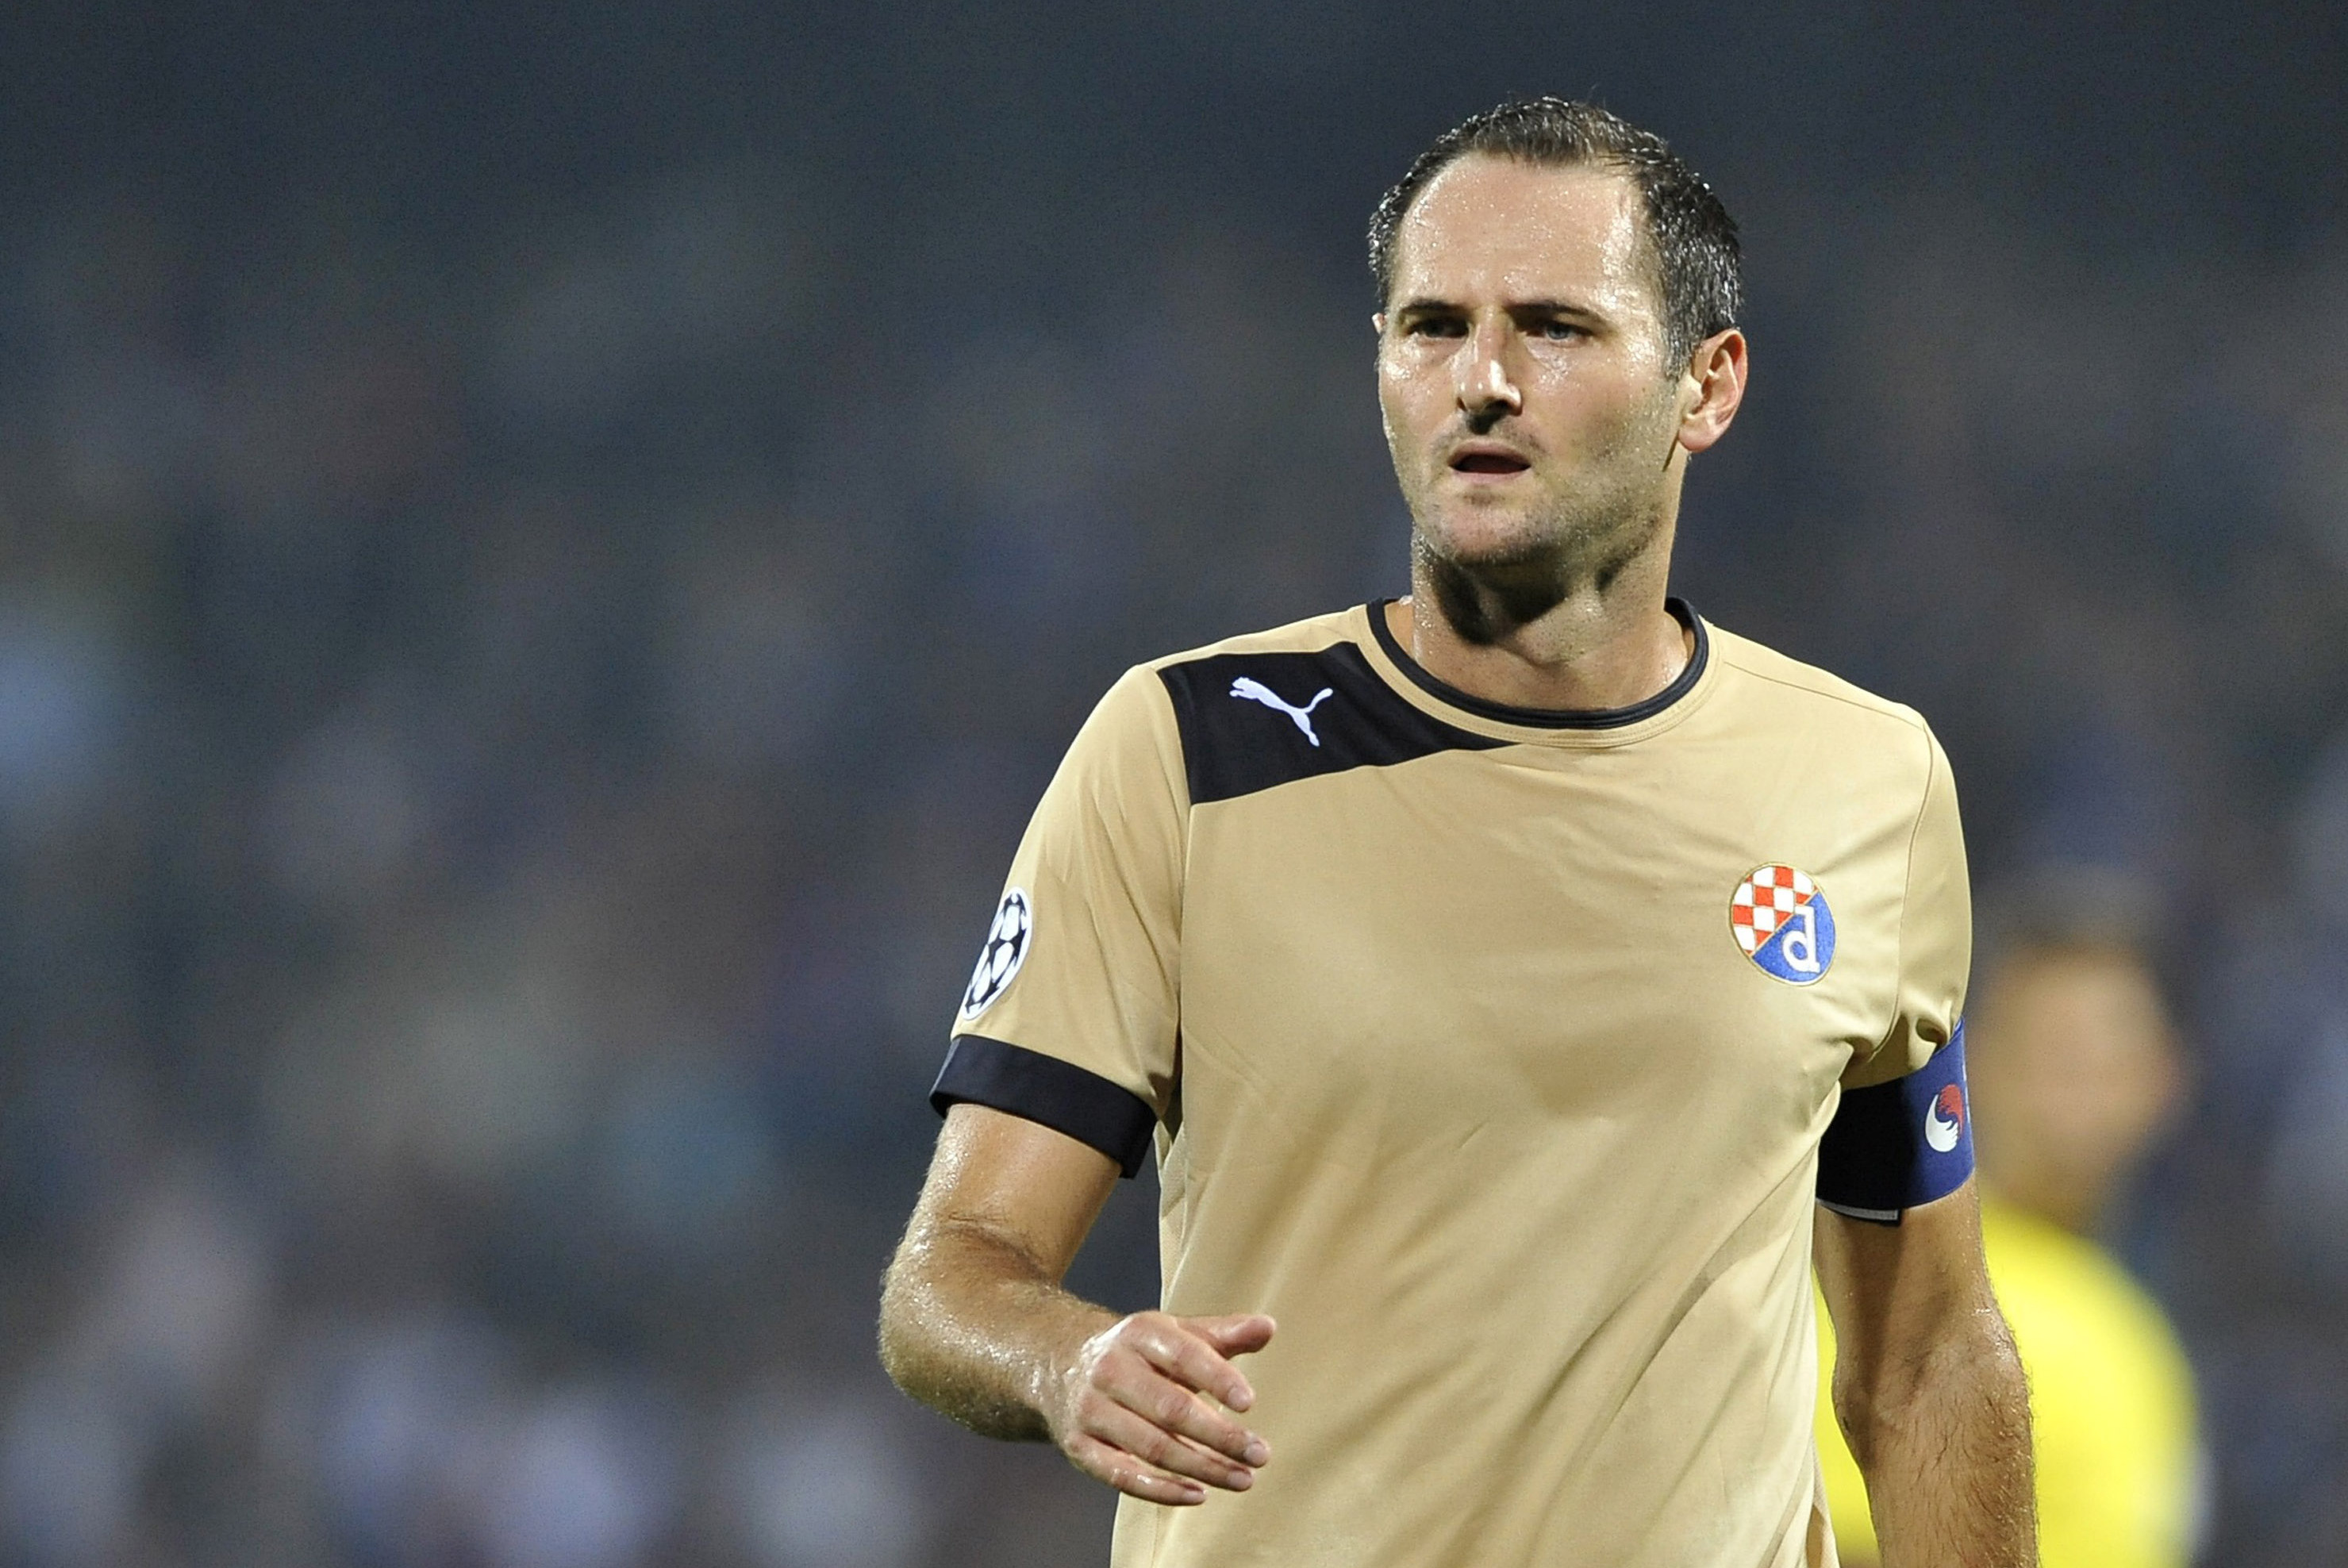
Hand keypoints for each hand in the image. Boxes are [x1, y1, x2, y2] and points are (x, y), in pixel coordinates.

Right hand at [1047, 1310, 1275, 1504]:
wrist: (1060, 1363)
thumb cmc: (1138, 1353)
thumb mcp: (1175, 1333)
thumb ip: (1223, 1333)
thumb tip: (1268, 1327)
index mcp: (1138, 1333)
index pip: (1182, 1355)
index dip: (1217, 1378)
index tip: (1249, 1403)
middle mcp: (1111, 1369)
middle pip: (1170, 1408)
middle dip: (1220, 1435)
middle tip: (1260, 1454)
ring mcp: (1092, 1410)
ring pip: (1153, 1447)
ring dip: (1202, 1468)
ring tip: (1244, 1479)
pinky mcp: (1081, 1447)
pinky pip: (1123, 1476)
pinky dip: (1162, 1490)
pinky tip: (1199, 1494)